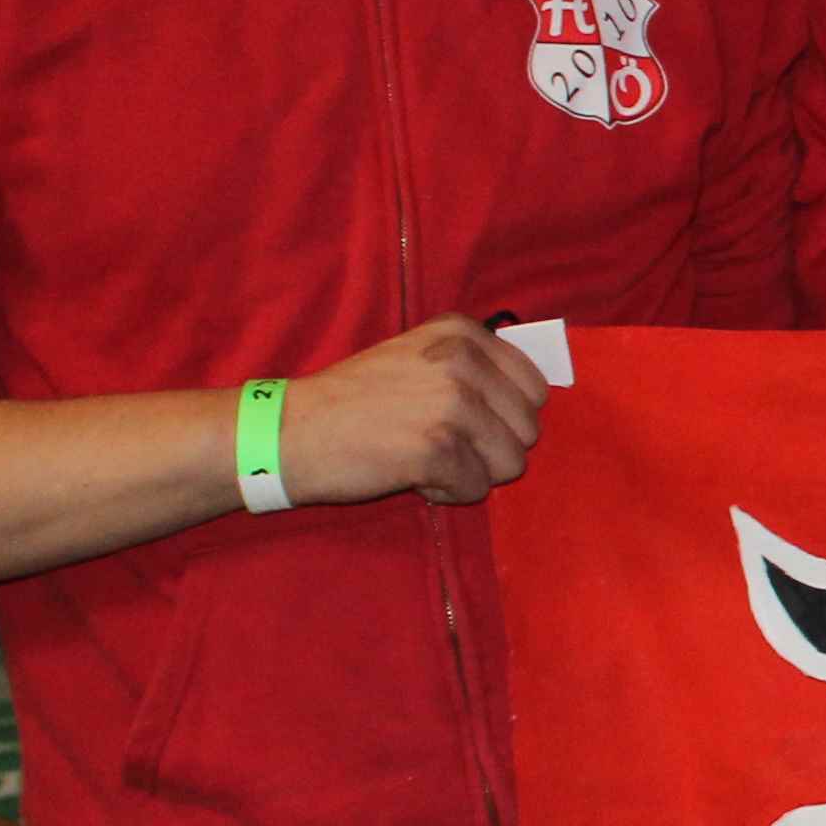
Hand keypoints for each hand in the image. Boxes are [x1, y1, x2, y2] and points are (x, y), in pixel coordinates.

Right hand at [274, 315, 547, 508]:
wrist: (287, 432)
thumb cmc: (354, 401)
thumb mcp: (417, 356)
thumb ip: (475, 366)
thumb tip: (538, 395)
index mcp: (463, 333)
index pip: (535, 388)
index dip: (504, 417)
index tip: (462, 420)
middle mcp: (463, 361)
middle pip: (528, 430)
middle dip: (491, 448)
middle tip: (439, 442)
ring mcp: (452, 404)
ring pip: (512, 463)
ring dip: (471, 472)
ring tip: (424, 457)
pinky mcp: (437, 449)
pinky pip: (477, 490)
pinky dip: (446, 493)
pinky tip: (410, 475)